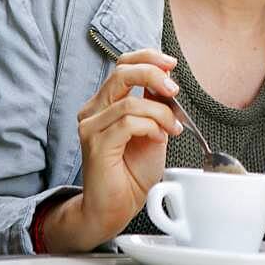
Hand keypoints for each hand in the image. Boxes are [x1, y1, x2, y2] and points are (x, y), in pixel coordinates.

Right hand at [45, 49, 182, 252]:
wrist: (115, 208)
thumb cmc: (133, 172)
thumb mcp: (153, 130)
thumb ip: (155, 106)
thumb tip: (168, 81)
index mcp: (105, 103)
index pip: (122, 64)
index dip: (147, 57)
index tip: (171, 64)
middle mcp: (93, 110)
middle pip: (121, 73)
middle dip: (154, 75)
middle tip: (174, 90)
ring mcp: (91, 127)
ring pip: (130, 103)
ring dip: (160, 113)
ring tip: (173, 128)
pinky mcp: (96, 144)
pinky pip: (128, 123)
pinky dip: (150, 127)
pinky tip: (158, 138)